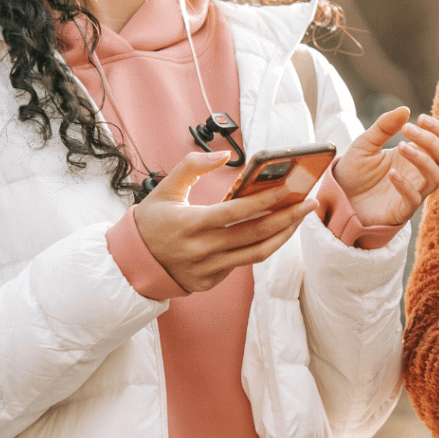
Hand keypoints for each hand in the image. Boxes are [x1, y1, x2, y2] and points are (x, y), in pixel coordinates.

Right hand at [134, 151, 317, 292]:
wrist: (129, 265)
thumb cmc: (150, 222)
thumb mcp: (164, 188)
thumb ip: (192, 165)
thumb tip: (223, 155)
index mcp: (190, 225)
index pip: (235, 213)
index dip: (263, 202)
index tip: (288, 189)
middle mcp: (201, 250)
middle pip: (254, 236)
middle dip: (287, 218)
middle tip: (309, 202)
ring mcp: (207, 270)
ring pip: (256, 254)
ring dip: (283, 235)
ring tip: (301, 217)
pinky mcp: (209, 282)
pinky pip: (243, 263)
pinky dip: (262, 246)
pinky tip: (276, 231)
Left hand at [333, 108, 438, 226]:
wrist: (336, 197)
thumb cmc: (354, 170)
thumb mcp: (365, 142)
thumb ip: (384, 126)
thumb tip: (405, 109)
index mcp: (416, 154)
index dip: (438, 129)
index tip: (419, 118)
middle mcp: (419, 173)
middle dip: (433, 141)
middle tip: (407, 129)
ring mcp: (413, 192)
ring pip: (437, 177)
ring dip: (423, 159)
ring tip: (400, 147)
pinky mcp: (402, 211)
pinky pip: (414, 199)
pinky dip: (406, 185)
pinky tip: (391, 174)